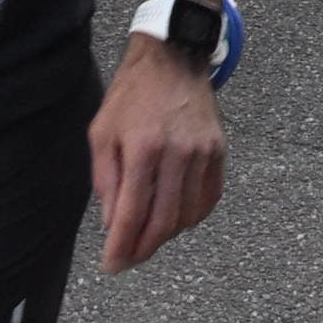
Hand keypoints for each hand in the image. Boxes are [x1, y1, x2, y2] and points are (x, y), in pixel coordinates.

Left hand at [89, 39, 226, 272]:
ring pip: (188, 215)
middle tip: (128, 260)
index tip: (111, 266)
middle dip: (143, 250)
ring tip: (147, 239)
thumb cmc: (131, 94)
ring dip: (166, 236)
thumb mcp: (102, 132)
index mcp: (143, 147)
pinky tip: (175, 219)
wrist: (173, 57)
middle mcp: (178, 152)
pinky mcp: (219, 150)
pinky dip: (192, 217)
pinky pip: (209, 198)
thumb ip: (106, 181)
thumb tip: (113, 224)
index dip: (121, 247)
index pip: (132, 213)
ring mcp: (203, 152)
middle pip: (164, 222)